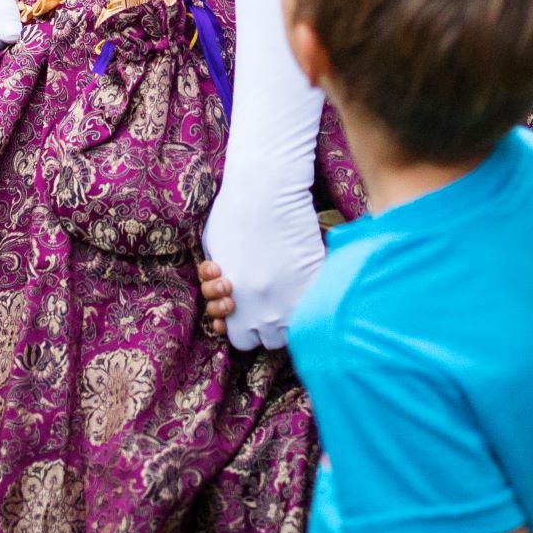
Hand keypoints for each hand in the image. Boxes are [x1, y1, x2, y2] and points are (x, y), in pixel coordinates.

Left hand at [200, 183, 324, 349]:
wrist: (263, 191)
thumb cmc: (232, 216)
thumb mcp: (215, 255)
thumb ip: (225, 284)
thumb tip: (232, 293)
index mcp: (234, 305)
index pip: (241, 341)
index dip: (243, 326)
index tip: (247, 311)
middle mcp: (263, 310)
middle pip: (270, 340)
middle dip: (267, 324)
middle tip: (267, 301)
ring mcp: (293, 299)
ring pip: (296, 328)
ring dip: (291, 315)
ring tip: (286, 291)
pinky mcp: (315, 281)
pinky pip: (317, 304)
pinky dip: (312, 297)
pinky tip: (303, 280)